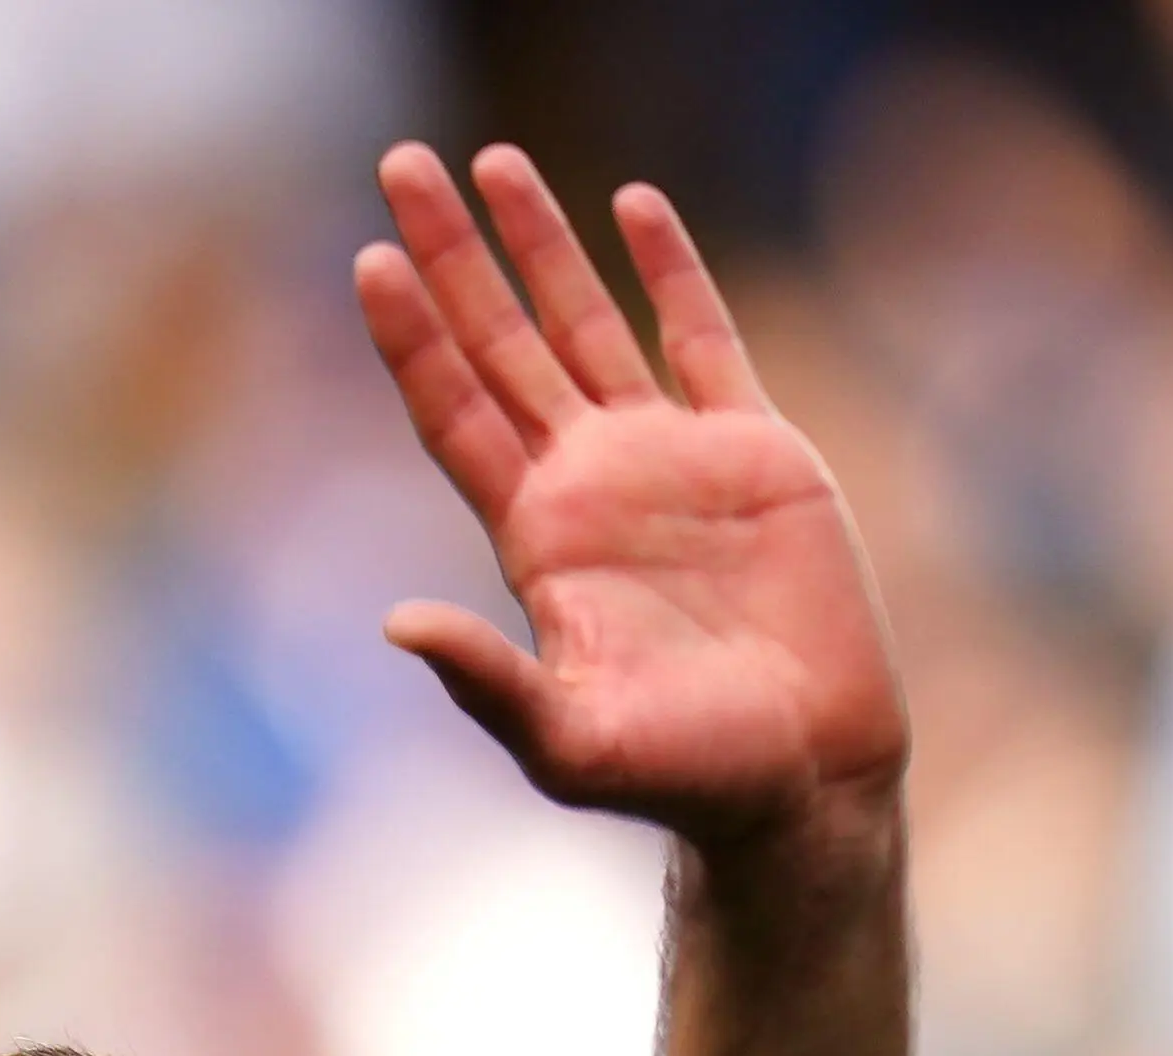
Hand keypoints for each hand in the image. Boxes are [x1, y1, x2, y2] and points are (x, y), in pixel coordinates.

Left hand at [356, 145, 907, 854]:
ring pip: (586, 323)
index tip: (370, 259)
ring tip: (493, 160)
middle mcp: (590, 484)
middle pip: (499, 346)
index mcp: (537, 540)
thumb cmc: (683, 776)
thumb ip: (487, 683)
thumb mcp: (571, 742)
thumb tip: (394, 626)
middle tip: (401, 163)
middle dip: (452, 258)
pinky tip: (633, 205)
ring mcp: (668, 460)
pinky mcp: (753, 451)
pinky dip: (671, 269)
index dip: (412, 339)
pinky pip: (703, 337)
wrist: (802, 777)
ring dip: (541, 242)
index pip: (453, 415)